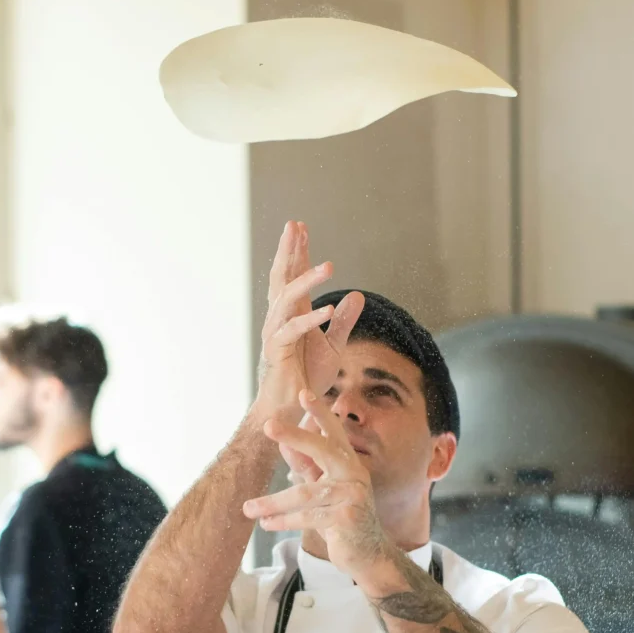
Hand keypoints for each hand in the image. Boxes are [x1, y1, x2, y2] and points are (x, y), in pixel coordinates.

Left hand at [243, 390, 382, 576]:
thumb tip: (283, 443)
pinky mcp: (347, 518)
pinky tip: (266, 524)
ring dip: (272, 503)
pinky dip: (283, 521)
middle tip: (268, 425)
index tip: (303, 392)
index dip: (320, 412)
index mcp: (349, 462)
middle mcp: (354, 474)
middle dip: (295, 436)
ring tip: (248, 508)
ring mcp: (353, 495)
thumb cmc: (342, 518)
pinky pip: (307, 516)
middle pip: (322, 449)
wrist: (368, 554)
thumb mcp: (322, 488)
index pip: (333, 432)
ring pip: (304, 493)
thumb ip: (305, 466)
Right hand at [254, 221, 363, 423]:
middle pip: (281, 277)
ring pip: (287, 299)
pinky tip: (328, 309)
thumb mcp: (332, 345)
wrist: (291, 406)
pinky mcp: (277, 351)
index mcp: (292, 314)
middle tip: (294, 225)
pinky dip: (311, 320)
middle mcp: (280, 318)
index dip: (296, 251)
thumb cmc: (307, 377)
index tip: (300, 227)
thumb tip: (357, 295)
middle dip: (288, 251)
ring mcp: (276, 333)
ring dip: (308, 281)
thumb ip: (343, 320)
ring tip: (330, 266)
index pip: (292, 276)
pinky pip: (293, 330)